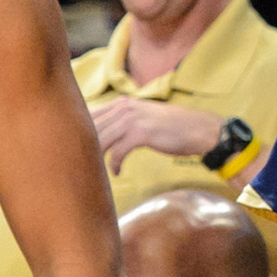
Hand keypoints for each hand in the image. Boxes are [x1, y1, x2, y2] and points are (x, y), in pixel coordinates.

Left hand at [90, 98, 225, 174]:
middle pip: (91, 128)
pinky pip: (118, 152)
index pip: (90, 116)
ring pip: (101, 140)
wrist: (201, 130)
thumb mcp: (146, 117)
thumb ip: (125, 121)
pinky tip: (117, 172)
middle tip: (80, 164)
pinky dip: (115, 164)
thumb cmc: (175, 128)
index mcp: (122, 103)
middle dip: (83, 147)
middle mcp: (124, 108)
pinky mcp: (142, 134)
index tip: (76, 149)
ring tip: (96, 170)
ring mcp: (132, 120)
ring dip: (97, 158)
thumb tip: (105, 134)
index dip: (79, 133)